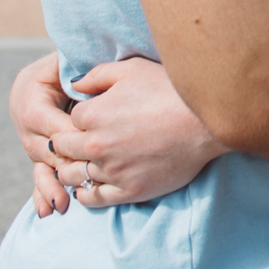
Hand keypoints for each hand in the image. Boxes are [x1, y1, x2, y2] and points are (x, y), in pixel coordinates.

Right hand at [9, 53, 77, 216]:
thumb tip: (82, 85)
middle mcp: (24, 118)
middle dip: (61, 164)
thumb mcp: (71, 60)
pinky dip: (42, 192)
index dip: (66, 132)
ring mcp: (30, 138)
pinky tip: (46, 211)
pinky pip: (39, 174)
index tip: (93, 142)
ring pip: (39, 164)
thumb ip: (77, 71)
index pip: (44, 118)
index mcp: (28, 93)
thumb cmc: (76, 60)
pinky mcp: (39, 153)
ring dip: (50, 185)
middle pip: (40, 146)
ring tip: (61, 204)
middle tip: (83, 177)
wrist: (64, 68)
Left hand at [39, 56, 225, 209]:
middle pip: (62, 149)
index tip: (85, 119)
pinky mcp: (128, 190)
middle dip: (66, 144)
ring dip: (71, 169)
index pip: (67, 120)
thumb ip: (97, 75)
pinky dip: (84, 193)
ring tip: (78, 164)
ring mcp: (112, 170)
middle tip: (75, 142)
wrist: (205, 121)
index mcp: (93, 114)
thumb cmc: (170, 90)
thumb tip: (74, 85)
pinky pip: (92, 198)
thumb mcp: (132, 69)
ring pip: (72, 175)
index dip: (76, 118)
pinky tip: (87, 185)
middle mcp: (96, 145)